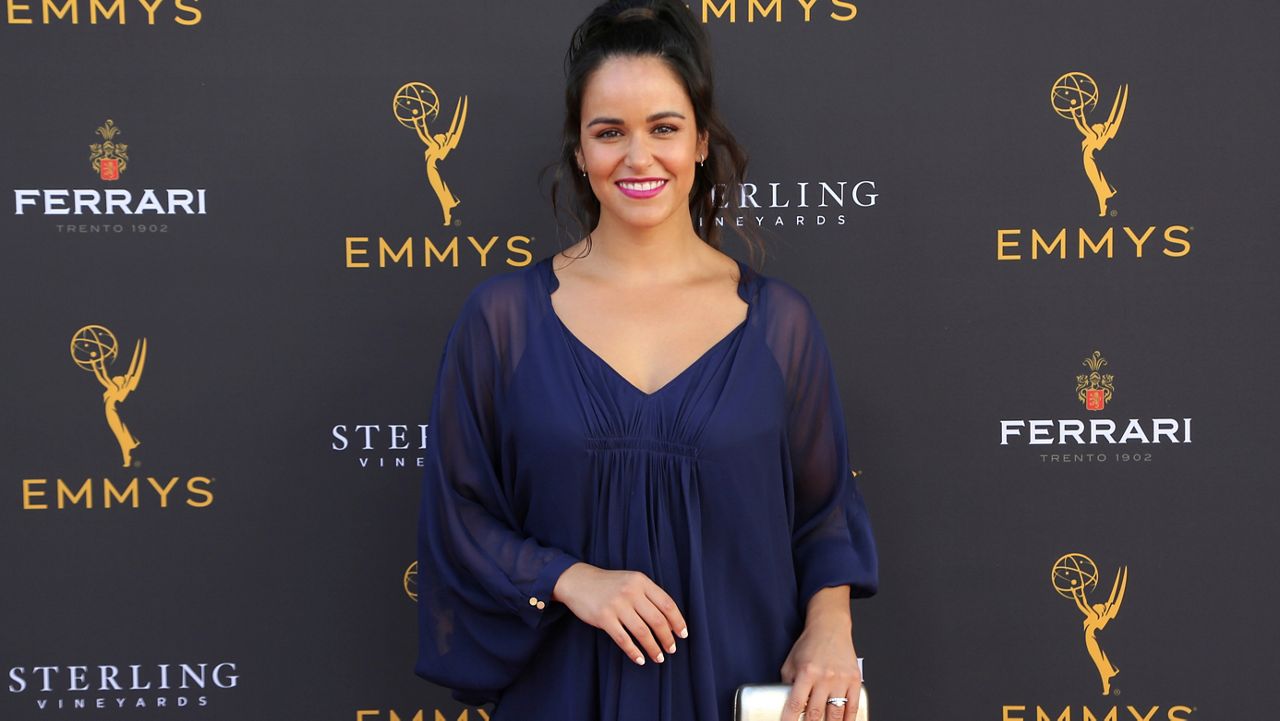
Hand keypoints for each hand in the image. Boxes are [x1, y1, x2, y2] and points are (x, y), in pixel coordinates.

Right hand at [552, 562, 687, 665]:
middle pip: (657, 620)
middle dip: (667, 638)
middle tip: (671, 649)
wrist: (578, 581)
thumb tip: (669, 621)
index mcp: (641, 581)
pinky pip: (623, 639)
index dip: (678, 621)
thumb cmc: (609, 584)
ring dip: (653, 648)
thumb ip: (648, 595)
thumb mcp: (631, 581)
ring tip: (658, 657)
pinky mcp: (603, 618)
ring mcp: (616, 605)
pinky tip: (640, 659)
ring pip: (642, 632)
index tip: (682, 634)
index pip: (667, 604)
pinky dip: (633, 652)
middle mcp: (631, 592)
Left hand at [779, 588, 860, 720]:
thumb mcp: (791, 662)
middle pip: (815, 712)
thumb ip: (787, 684)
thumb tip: (786, 703)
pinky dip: (848, 719)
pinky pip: (852, 707)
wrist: (830, 628)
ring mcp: (841, 680)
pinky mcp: (854, 680)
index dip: (789, 719)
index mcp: (806, 673)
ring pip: (835, 714)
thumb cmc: (810, 644)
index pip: (795, 704)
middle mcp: (824, 677)